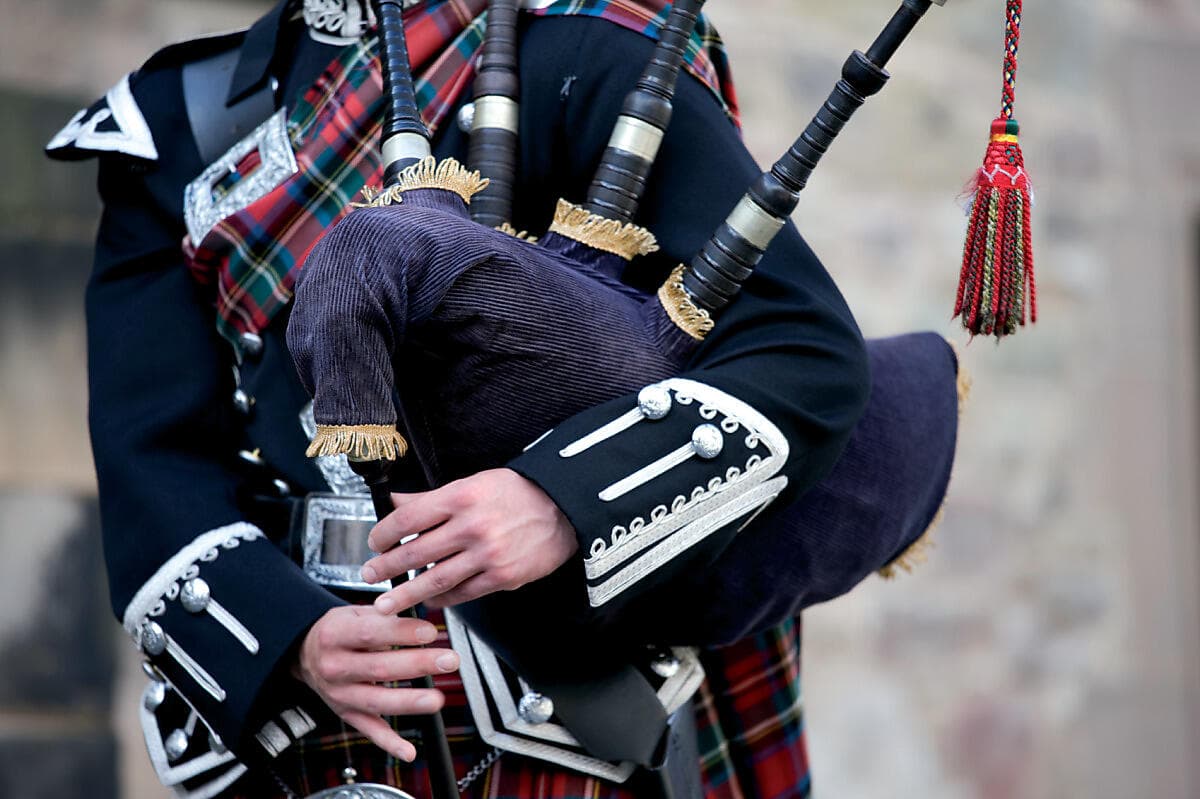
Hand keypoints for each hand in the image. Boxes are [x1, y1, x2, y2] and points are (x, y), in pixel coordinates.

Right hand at [293, 605, 459, 760]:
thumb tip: (420, 623)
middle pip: (379, 668)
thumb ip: (385, 616)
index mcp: (335, 635)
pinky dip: (389, 743)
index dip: (401, 633)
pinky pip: (368, 730)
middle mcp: (334, 666)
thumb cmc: (338, 631)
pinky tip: (409, 751)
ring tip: (437, 699)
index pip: (370, 634)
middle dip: (418, 665)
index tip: (430, 632)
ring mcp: (339, 694)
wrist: (305, 654)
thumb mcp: (354, 613)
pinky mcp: (346, 713)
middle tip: (449, 660)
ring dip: (409, 702)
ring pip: (376, 701)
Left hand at [363, 468, 578, 611]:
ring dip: (407, 594)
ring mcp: (488, 555)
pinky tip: (431, 600)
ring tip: (387, 603)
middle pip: (415, 553)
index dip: (383, 533)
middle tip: (369, 576)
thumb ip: (432, 498)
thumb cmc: (519, 493)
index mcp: (461, 497)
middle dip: (386, 568)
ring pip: (435, 580)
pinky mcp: (503, 577)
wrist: (564, 508)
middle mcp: (472, 527)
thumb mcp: (473, 484)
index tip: (374, 542)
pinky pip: (463, 593)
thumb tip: (396, 502)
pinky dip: (443, 599)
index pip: (407, 518)